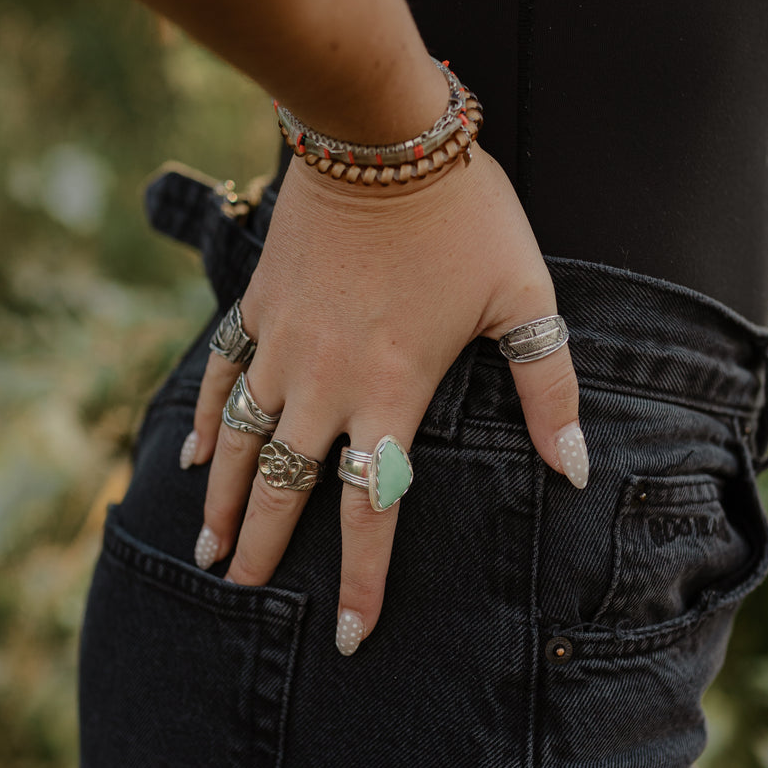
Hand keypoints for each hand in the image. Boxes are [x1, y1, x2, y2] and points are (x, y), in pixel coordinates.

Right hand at [180, 144, 586, 653]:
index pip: (374, 508)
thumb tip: (576, 471)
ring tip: (208, 554)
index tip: (350, 637)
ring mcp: (282, 344)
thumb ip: (550, 389)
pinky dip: (206, 422)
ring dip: (221, 503)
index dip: (361, 580)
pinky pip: (221, 377)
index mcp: (392, 390)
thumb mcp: (526, 297)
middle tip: (243, 598)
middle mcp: (326, 381)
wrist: (380, 131)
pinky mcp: (258, 307)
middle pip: (285, 488)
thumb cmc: (465, 216)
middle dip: (262, 552)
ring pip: (241, 444)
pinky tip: (191, 459)